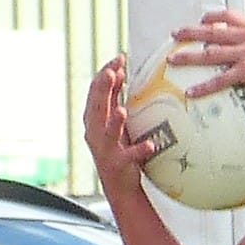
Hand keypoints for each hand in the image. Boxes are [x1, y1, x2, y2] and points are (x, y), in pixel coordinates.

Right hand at [82, 57, 157, 189]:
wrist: (119, 186)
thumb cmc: (118, 148)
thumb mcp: (116, 121)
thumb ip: (115, 99)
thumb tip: (119, 72)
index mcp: (93, 118)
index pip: (95, 91)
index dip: (105, 73)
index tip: (118, 58)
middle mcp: (94, 132)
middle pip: (97, 107)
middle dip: (103, 89)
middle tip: (112, 72)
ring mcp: (105, 149)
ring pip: (107, 132)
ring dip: (115, 121)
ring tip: (123, 110)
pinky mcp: (118, 165)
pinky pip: (129, 156)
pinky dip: (139, 150)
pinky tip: (150, 145)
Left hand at [171, 9, 244, 100]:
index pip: (228, 16)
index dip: (211, 17)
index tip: (201, 20)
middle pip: (211, 31)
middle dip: (189, 32)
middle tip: (174, 35)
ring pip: (209, 53)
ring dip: (188, 57)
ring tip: (173, 61)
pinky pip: (220, 80)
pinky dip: (204, 86)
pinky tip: (192, 92)